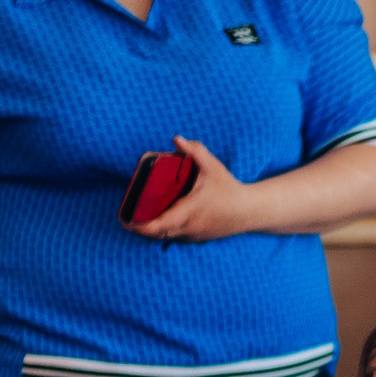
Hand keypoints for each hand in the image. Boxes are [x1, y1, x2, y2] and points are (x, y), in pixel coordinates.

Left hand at [126, 137, 260, 243]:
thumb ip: (195, 151)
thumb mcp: (213, 168)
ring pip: (165, 238)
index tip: (125, 221)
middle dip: (139, 228)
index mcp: (187, 212)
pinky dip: (165, 231)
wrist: (251, 211)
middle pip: (155, 235)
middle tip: (128, 217)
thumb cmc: (230, 189)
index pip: (157, 227)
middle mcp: (188, 228)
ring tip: (141, 218)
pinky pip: (175, 238)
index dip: (137, 227)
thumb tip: (176, 138)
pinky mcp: (198, 238)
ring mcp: (193, 235)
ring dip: (152, 231)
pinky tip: (161, 221)